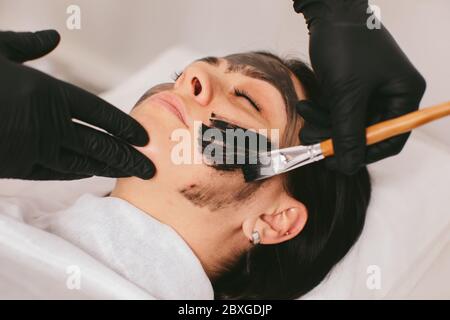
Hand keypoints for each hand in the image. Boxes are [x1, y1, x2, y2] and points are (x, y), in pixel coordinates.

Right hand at [0, 30, 154, 179]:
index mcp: (46, 92)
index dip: (123, 126)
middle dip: (127, 156)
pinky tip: (92, 172)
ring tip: (130, 173)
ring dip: (108, 168)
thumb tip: (53, 37)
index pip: (99, 112)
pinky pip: (55, 171)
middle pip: (98, 143)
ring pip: (81, 161)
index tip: (143, 136)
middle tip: (150, 168)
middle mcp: (46, 123)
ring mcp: (32, 147)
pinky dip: (77, 171)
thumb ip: (28, 45)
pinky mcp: (16, 165)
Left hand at [292, 0, 425, 173]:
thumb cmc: (345, 45)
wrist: (329, 13)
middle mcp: (392, 94)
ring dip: (324, 124)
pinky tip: (306, 107)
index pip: (390, 139)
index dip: (364, 155)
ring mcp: (372, 90)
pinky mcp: (353, 86)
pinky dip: (322, 111)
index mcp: (404, 94)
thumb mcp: (346, 94)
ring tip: (304, 117)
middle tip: (312, 141)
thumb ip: (347, 134)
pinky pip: (339, 109)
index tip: (337, 163)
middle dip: (336, 137)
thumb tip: (348, 167)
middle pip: (366, 132)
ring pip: (348, 122)